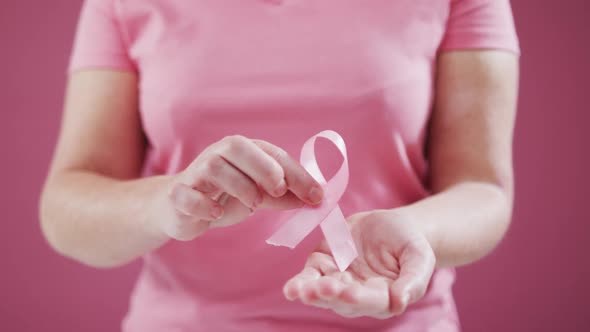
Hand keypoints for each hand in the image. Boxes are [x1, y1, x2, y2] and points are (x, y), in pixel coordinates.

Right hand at [153, 135, 323, 240]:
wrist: (181, 208)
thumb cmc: (224, 195)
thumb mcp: (258, 194)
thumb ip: (284, 195)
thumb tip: (317, 199)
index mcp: (242, 151)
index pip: (272, 154)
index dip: (296, 174)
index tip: (316, 196)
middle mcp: (217, 155)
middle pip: (236, 146)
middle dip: (262, 166)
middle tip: (279, 190)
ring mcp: (195, 174)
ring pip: (213, 167)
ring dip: (238, 185)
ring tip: (253, 204)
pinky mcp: (178, 195)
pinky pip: (186, 194)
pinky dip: (203, 203)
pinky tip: (217, 213)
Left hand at [283, 209, 434, 318]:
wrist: (390, 224)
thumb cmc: (409, 243)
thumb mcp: (419, 256)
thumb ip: (413, 280)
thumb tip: (400, 302)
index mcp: (385, 296)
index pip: (372, 301)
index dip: (359, 298)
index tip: (348, 292)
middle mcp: (359, 295)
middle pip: (343, 300)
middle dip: (331, 295)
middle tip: (322, 288)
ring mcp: (338, 282)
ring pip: (323, 293)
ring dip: (312, 292)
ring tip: (301, 291)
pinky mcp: (322, 267)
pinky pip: (309, 278)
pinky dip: (298, 284)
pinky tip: (291, 289)